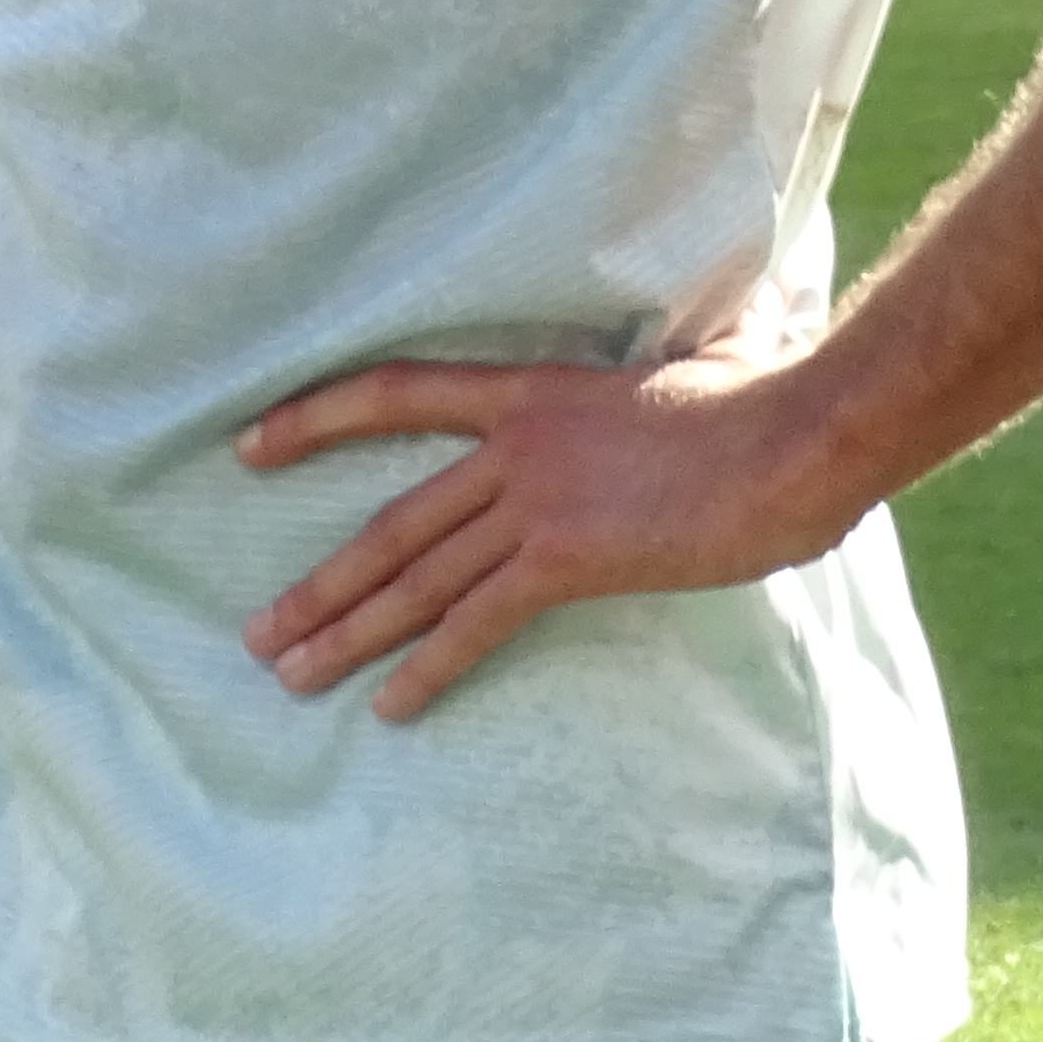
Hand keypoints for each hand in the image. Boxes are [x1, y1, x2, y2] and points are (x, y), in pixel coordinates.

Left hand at [237, 337, 851, 720]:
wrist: (792, 435)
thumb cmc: (759, 402)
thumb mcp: (688, 367)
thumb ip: (660, 370)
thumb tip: (715, 337)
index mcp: (531, 391)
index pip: (398, 393)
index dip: (316, 418)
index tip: (250, 446)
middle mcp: (516, 444)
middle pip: (392, 522)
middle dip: (321, 584)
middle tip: (261, 631)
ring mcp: (537, 501)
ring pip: (418, 576)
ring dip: (348, 631)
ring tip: (291, 672)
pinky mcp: (567, 556)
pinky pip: (477, 621)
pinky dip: (427, 666)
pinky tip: (389, 703)